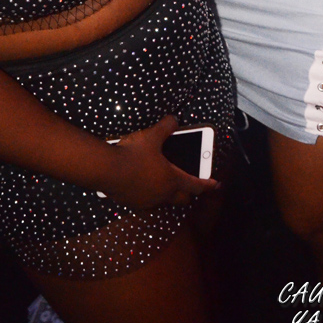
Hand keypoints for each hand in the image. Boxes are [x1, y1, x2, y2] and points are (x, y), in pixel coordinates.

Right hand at [98, 115, 218, 207]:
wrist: (107, 170)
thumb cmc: (133, 154)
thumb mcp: (152, 136)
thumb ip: (166, 127)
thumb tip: (174, 119)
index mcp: (172, 179)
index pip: (196, 185)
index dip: (207, 184)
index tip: (215, 184)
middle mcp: (162, 194)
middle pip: (182, 199)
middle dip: (188, 193)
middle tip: (190, 185)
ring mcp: (147, 201)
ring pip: (164, 201)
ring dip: (168, 194)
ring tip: (165, 183)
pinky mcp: (133, 203)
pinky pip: (147, 201)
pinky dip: (150, 194)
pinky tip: (143, 184)